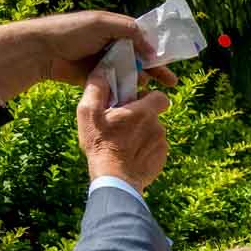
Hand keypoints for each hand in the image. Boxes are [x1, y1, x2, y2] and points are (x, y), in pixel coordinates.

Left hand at [0, 11, 179, 103]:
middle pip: (140, 59)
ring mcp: (104, 64)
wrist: (42, 51)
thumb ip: (129, 30)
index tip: (167, 62)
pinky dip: (127, 91)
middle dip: (156, 70)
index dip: (156, 50)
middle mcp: (111, 46)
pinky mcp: (97, 79)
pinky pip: (117, 86)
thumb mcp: (101, 23)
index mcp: (114, 30)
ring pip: (130, 74)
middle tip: (171, 83)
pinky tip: (135, 99)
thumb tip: (152, 49)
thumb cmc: (69, 31)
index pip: (142, 39)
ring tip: (149, 91)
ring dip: (142, 82)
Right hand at [76, 67, 169, 190]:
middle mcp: (158, 126)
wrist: (115, 178)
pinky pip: (154, 148)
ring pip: (153, 132)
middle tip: (121, 124)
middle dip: (140, 117)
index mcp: (144, 112)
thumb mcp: (89, 113)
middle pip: (153, 115)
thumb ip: (96, 89)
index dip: (148, 98)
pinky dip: (144, 149)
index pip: (160, 96)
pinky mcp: (162, 159)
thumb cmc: (100, 144)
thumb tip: (101, 71)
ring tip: (123, 142)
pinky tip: (129, 155)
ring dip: (141, 134)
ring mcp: (162, 144)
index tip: (133, 104)